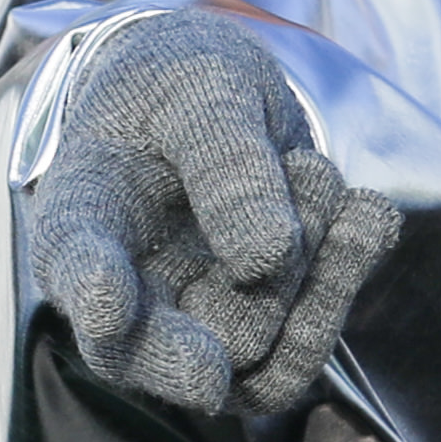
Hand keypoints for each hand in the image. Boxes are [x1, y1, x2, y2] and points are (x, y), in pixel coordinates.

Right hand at [24, 9, 396, 422]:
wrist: (210, 97)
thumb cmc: (179, 84)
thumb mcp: (200, 85)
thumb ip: (225, 161)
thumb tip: (264, 261)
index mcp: (83, 214)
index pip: (73, 260)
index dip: (90, 286)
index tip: (110, 305)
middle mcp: (124, 290)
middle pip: (148, 354)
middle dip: (207, 339)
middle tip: (271, 262)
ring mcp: (189, 322)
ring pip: (250, 357)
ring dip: (307, 278)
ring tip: (319, 171)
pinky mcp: (256, 335)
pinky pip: (305, 347)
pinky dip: (344, 279)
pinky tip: (367, 214)